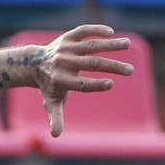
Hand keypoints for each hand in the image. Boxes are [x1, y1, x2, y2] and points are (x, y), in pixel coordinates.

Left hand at [29, 23, 132, 138]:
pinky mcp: (68, 37)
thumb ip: (56, 116)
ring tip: (127, 44)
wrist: (34, 64)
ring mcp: (66, 48)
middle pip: (91, 64)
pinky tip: (111, 33)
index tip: (111, 84)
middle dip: (112, 67)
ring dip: (111, 44)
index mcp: (60, 80)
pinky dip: (96, 30)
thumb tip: (55, 135)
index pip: (81, 84)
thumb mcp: (51, 102)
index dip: (96, 84)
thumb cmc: (50, 86)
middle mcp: (63, 63)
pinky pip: (83, 31)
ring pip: (91, 46)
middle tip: (130, 71)